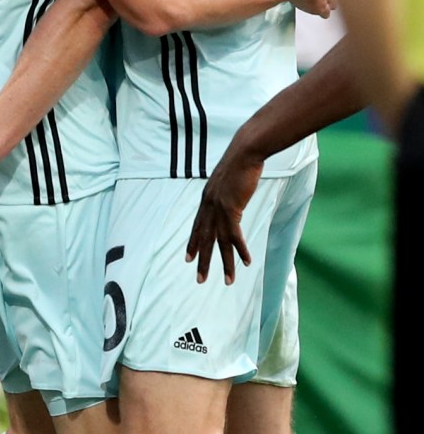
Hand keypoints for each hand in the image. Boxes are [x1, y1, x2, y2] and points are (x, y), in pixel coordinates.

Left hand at [185, 151, 262, 284]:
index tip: (188, 258)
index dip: (193, 242)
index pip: (197, 225)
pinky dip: (241, 250)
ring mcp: (219, 208)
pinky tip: (246, 262)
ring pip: (220, 243)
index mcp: (207, 198)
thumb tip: (229, 195)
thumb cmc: (239, 162)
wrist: (244, 152)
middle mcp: (209, 205)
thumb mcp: (227, 179)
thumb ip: (225, 191)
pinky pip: (235, 236)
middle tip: (200, 279)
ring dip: (225, 263)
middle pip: (204, 238)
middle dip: (202, 260)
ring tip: (228, 281)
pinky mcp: (231, 209)